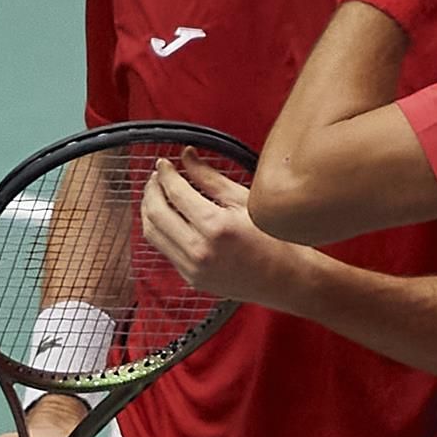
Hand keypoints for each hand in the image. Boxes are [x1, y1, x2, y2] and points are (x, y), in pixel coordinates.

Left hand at [141, 150, 310, 307]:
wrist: (287, 280)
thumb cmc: (275, 240)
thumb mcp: (244, 201)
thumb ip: (210, 178)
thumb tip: (187, 156)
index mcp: (216, 228)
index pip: (175, 193)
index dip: (165, 174)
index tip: (164, 163)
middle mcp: (200, 251)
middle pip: (155, 213)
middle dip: (151, 189)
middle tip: (158, 176)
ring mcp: (193, 268)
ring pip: (152, 233)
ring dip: (149, 210)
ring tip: (158, 193)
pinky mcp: (192, 279)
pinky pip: (164, 249)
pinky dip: (160, 229)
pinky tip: (168, 217)